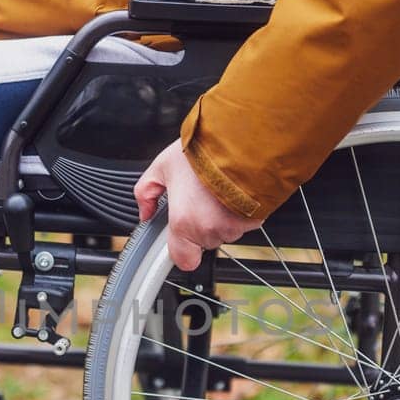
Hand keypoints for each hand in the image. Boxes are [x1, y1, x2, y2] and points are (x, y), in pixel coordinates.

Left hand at [134, 140, 260, 270]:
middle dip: (202, 224)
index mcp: (184, 222)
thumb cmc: (205, 150)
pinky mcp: (254, 219)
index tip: (181, 239)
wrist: (240, 139)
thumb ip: (146, 192)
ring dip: (222, 218)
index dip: (183, 250)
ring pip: (225, 231)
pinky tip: (233, 192)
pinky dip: (240, 212)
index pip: (184, 260)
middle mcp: (210, 229)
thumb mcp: (162, 166)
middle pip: (205, 241)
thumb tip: (145, 212)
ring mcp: (234, 226)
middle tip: (200, 198)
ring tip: (217, 191)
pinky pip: (244, 223)